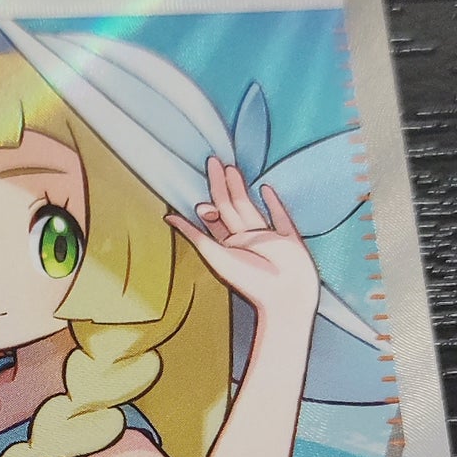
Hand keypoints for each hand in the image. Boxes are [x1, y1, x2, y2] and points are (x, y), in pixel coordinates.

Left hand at [167, 156, 318, 325]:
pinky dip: (273, 202)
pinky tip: (266, 189)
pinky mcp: (288, 238)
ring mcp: (267, 237)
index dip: (206, 204)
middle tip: (213, 161)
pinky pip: (280, 216)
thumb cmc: (249, 279)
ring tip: (231, 168)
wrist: (284, 294)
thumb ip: (194, 234)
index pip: (214, 220)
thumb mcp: (215, 253)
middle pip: (230, 207)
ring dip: (240, 188)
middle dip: (221, 185)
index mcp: (228, 245)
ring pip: (250, 207)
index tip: (199, 193)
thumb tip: (167, 217)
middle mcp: (245, 239)